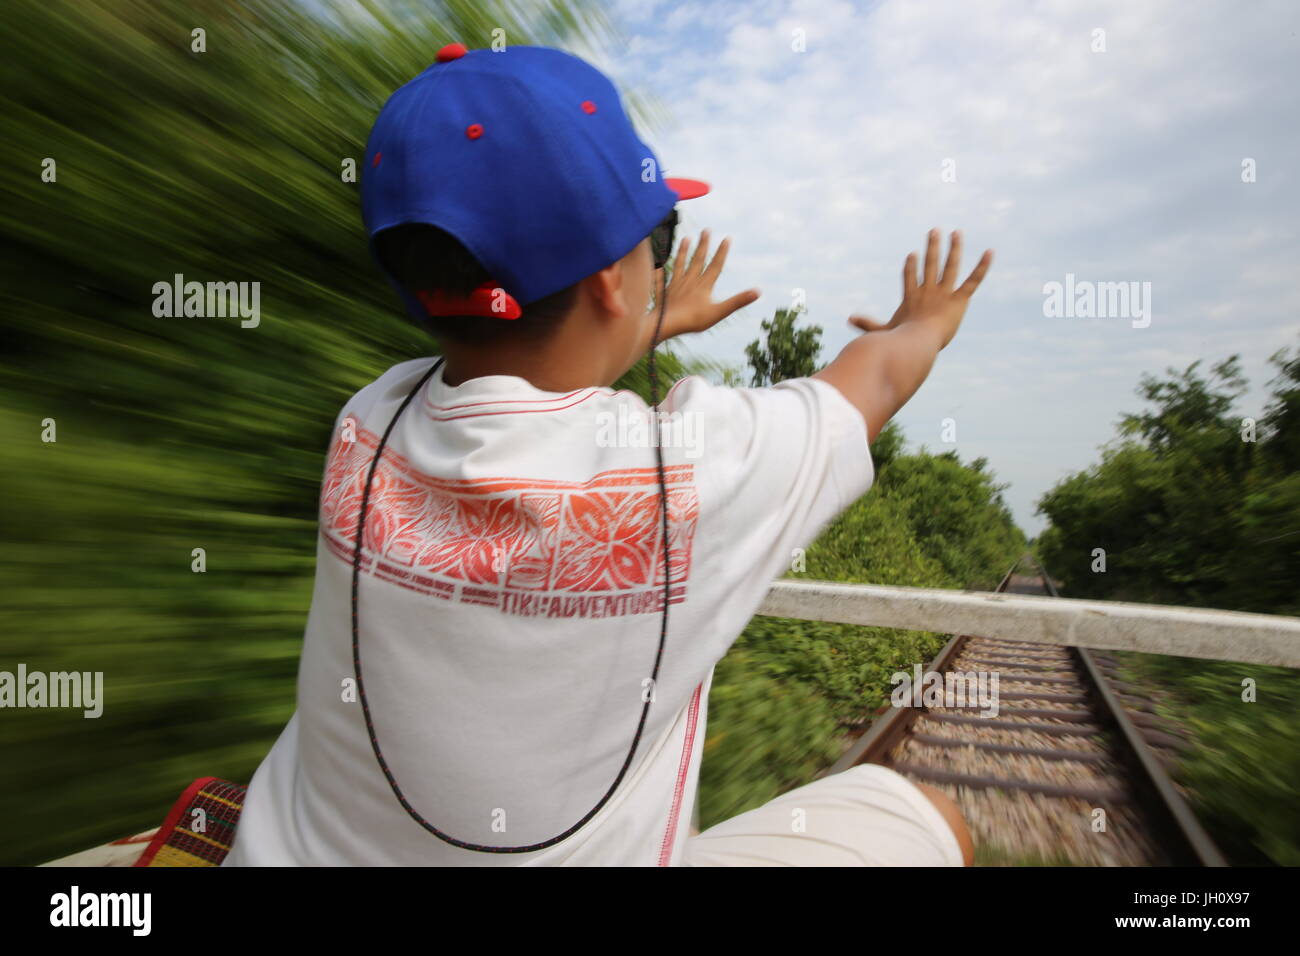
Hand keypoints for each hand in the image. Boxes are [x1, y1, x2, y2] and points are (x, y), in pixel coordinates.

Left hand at [653, 230, 759, 341]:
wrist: (665, 325)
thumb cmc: (692, 320)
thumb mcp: (719, 312)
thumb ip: (737, 301)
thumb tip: (758, 291)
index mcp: (703, 285)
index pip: (715, 266)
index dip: (722, 252)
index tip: (726, 238)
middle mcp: (689, 282)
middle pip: (697, 260)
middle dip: (703, 244)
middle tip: (706, 229)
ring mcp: (675, 286)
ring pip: (680, 265)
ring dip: (683, 251)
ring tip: (685, 238)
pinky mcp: (663, 294)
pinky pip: (661, 281)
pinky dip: (659, 274)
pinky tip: (658, 267)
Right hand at [849, 229, 991, 349]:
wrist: (916, 343)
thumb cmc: (898, 340)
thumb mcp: (881, 331)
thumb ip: (867, 325)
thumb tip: (848, 319)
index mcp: (911, 297)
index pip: (910, 277)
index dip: (911, 266)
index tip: (912, 255)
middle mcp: (927, 291)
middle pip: (930, 264)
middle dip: (933, 246)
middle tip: (935, 231)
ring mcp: (943, 294)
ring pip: (950, 266)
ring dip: (953, 248)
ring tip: (956, 233)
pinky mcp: (958, 300)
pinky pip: (972, 280)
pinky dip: (982, 267)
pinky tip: (990, 252)